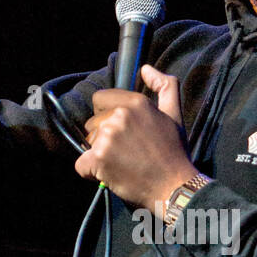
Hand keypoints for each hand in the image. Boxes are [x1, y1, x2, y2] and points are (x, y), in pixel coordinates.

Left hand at [74, 64, 199, 208]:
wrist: (173, 187)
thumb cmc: (174, 153)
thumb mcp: (174, 115)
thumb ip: (165, 87)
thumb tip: (146, 68)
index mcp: (135, 102)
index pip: (99, 100)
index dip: (107, 117)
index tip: (124, 133)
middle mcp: (120, 116)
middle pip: (92, 123)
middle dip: (103, 138)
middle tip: (127, 152)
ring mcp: (107, 137)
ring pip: (87, 143)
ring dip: (99, 155)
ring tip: (122, 164)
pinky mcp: (98, 159)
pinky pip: (81, 164)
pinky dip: (91, 173)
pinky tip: (111, 175)